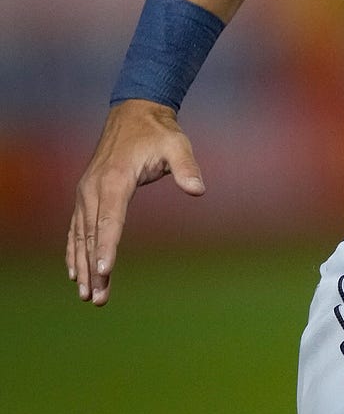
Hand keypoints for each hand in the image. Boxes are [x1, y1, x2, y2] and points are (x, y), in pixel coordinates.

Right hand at [66, 99, 205, 305]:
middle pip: (92, 235)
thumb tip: (199, 188)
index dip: (107, 247)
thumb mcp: (177, 144)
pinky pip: (76, 228)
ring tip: (85, 296)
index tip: (105, 272)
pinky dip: (74, 251)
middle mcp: (93, 189)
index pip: (110, 220)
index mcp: (115, 180)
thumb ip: (187, 167)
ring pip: (80, 236)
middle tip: (96, 299)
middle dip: (93, 269)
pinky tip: (75, 272)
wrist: (134, 114)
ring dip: (81, 267)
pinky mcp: (85, 195)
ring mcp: (86, 192)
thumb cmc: (158, 132)